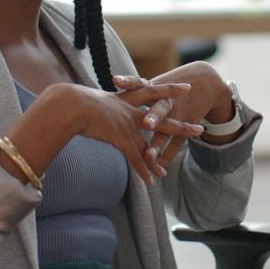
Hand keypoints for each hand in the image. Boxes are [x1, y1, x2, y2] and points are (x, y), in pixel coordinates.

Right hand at [72, 82, 203, 183]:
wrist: (69, 106)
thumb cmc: (71, 101)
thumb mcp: (89, 99)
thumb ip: (97, 105)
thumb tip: (91, 105)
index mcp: (124, 99)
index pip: (152, 91)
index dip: (169, 90)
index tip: (186, 87)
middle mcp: (130, 111)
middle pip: (162, 119)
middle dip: (182, 125)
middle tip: (200, 129)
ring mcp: (128, 125)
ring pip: (151, 143)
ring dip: (161, 157)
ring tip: (170, 169)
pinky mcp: (122, 138)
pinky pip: (136, 158)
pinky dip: (143, 170)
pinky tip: (151, 181)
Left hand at [113, 62, 234, 174]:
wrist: (206, 81)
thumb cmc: (172, 85)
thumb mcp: (155, 84)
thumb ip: (133, 91)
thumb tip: (104, 93)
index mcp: (155, 88)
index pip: (140, 83)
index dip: (128, 82)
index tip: (115, 80)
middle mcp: (167, 101)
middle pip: (160, 109)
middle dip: (153, 117)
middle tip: (146, 124)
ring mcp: (179, 114)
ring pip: (168, 129)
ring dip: (159, 143)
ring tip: (149, 156)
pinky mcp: (187, 125)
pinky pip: (177, 143)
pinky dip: (168, 154)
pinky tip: (161, 167)